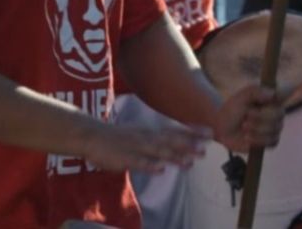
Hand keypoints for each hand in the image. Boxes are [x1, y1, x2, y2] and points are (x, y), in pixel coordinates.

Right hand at [80, 120, 209, 173]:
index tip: (210, 132)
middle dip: (188, 145)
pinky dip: (149, 165)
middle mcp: (145, 137)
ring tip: (190, 162)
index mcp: (150, 132)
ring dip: (174, 156)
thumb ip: (157, 139)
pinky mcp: (123, 157)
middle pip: (170, 141)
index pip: (175, 130)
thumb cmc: (117, 137)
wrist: (90, 134)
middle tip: (206, 148)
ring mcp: (135, 147)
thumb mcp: (140, 133)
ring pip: (157, 152)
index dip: (192, 131)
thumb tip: (176, 146)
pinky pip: (137, 162)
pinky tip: (160, 170)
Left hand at [213, 84, 283, 152]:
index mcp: (270, 99)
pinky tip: (247, 137)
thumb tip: (273, 94)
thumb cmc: (232, 110)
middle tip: (246, 116)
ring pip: (275, 129)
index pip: (285, 93)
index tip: (267, 99)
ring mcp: (274, 127)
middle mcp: (276, 112)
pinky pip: (272, 142)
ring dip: (256, 129)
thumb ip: (255, 92)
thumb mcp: (240, 98)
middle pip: (279, 114)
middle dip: (260, 116)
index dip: (281, 95)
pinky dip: (258, 140)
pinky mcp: (270, 141)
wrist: (222, 129)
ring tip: (244, 126)